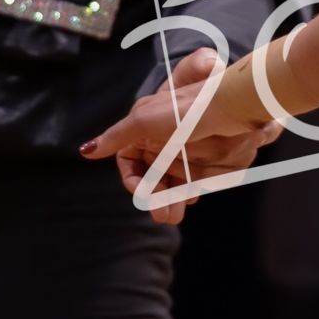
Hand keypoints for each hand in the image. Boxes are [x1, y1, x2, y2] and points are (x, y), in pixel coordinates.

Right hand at [79, 48, 281, 224]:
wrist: (231, 103)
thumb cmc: (186, 108)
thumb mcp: (144, 119)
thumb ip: (116, 137)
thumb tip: (86, 151)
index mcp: (144, 127)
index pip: (129, 161)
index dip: (133, 180)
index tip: (141, 193)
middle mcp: (161, 138)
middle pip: (150, 176)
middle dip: (153, 197)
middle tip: (162, 215)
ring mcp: (183, 148)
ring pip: (170, 182)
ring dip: (169, 200)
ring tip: (173, 215)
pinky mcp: (203, 156)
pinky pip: (191, 180)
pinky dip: (188, 192)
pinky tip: (192, 198)